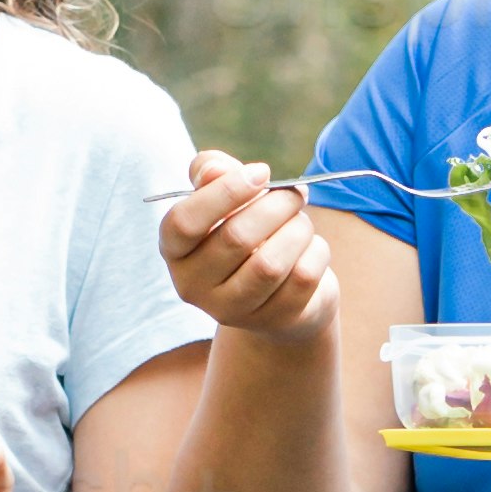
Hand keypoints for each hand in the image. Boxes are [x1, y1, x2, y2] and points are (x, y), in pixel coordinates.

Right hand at [162, 149, 340, 344]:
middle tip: (295, 194)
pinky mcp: (272, 321)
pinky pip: (302, 278)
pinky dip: (315, 252)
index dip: (225, 192)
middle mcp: (193, 287)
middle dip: (276, 206)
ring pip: (271, 264)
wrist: (278, 285)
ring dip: (298, 229)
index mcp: (174, 251)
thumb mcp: (225, 195)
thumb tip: (213, 170)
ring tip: (301, 221)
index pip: (184, 223)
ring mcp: (231, 311)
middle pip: (236, 238)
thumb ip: (211, 171)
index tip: (261, 173)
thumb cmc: (245, 227)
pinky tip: (311, 247)